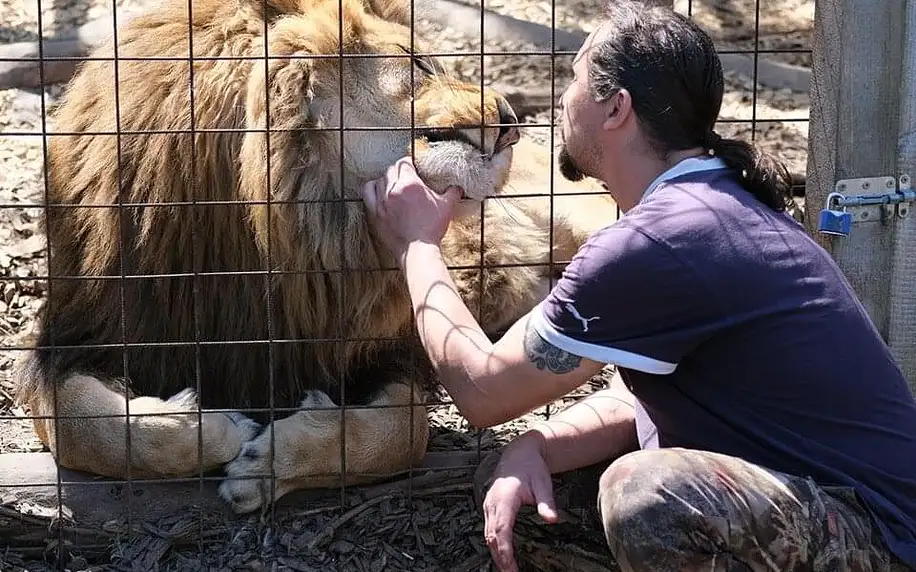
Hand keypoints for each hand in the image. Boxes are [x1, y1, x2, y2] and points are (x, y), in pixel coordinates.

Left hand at [360, 156, 463, 263]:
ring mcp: (381, 201)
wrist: (416, 249)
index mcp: (411, 184)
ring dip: (386, 179)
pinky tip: (379, 192)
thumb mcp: (447, 207)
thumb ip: (452, 193)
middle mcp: (393, 189)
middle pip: (391, 170)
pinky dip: (372, 189)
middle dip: (399, 170)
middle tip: (406, 177)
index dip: (409, 163)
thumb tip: (457, 187)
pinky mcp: (374, 213)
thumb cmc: (432, 228)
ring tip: (393, 184)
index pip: (405, 163)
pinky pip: (367, 193)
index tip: (413, 167)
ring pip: (379, 180)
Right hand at [483, 435, 558, 571]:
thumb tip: (552, 520)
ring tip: (507, 569)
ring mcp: (488, 505)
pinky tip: (502, 555)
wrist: (519, 453)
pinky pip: (488, 529)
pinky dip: (493, 544)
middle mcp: (492, 502)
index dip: (504, 550)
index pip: (502, 528)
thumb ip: (546, 502)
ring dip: (495, 552)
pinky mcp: (489, 508)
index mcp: (504, 497)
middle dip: (499, 557)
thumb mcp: (543, 483)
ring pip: (487, 534)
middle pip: (491, 535)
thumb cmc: (531, 467)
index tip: (511, 566)